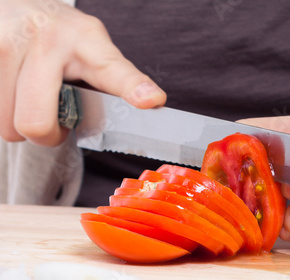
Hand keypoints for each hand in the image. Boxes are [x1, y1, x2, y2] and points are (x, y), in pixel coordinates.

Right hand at [0, 0, 165, 145]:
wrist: (19, 4)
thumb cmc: (62, 38)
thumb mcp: (95, 51)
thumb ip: (119, 80)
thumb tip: (152, 100)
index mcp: (88, 43)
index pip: (113, 70)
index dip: (132, 87)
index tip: (150, 99)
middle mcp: (45, 38)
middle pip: (35, 125)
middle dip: (45, 134)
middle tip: (53, 118)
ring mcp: (5, 41)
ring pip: (6, 127)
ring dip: (17, 121)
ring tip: (30, 97)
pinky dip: (3, 109)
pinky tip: (12, 90)